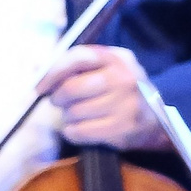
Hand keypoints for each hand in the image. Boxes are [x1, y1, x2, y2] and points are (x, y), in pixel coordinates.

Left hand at [38, 46, 169, 152]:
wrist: (153, 119)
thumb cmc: (119, 91)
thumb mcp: (106, 69)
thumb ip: (76, 66)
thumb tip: (37, 68)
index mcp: (118, 58)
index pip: (79, 57)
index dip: (53, 72)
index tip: (40, 87)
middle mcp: (125, 78)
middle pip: (72, 87)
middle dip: (59, 98)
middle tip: (60, 103)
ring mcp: (126, 103)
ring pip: (74, 112)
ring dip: (68, 117)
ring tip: (78, 115)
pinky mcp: (123, 127)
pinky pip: (80, 131)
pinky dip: (73, 132)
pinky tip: (82, 128)